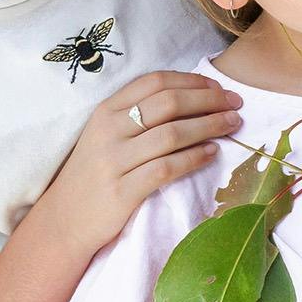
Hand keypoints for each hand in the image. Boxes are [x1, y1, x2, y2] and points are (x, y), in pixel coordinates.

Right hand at [42, 71, 242, 255]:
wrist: (64, 220)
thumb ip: (138, 113)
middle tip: (236, 104)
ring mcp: (114, 161)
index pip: (155, 82)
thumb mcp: (107, 134)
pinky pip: (167, 168)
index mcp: (106, 110)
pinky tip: (212, 153)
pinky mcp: (122, 191)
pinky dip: (195, 157)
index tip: (219, 87)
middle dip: (209, 100)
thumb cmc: (96, 173)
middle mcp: (109, 131)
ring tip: (233, 125)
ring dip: (210, 126)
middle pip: (169, 103)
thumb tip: (194, 96)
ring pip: (172, 134)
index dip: (192, 80)